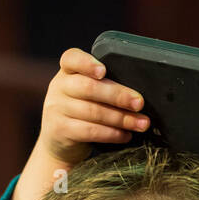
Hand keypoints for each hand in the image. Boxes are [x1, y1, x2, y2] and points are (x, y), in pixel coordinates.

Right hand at [38, 47, 149, 165]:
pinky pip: (90, 131)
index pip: (71, 59)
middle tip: (139, 103)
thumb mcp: (87, 92)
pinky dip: (112, 133)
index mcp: (68, 71)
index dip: (87, 63)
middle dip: (118, 95)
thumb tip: (138, 96)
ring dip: (121, 118)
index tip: (103, 71)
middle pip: (88, 87)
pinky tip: (126, 135)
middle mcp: (59, 86)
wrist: (59, 141)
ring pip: (93, 111)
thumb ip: (105, 85)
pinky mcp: (60, 130)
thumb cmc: (82, 110)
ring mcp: (57, 108)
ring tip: (141, 123)